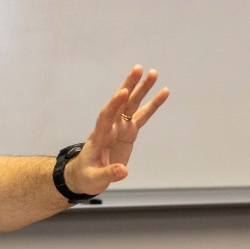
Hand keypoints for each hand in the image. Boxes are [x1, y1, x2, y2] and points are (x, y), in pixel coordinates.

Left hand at [64, 65, 169, 195]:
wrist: (85, 175)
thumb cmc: (86, 176)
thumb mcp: (94, 179)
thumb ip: (108, 174)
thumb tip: (123, 171)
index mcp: (99, 137)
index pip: (106, 117)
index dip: (114, 104)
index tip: (123, 91)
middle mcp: (110, 128)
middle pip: (120, 103)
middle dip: (129, 86)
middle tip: (139, 69)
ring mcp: (119, 128)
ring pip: (132, 105)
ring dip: (142, 89)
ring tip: (153, 73)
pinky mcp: (128, 132)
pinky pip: (143, 116)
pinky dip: (153, 105)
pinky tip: (164, 92)